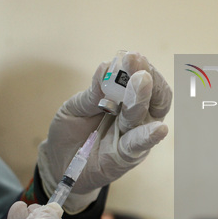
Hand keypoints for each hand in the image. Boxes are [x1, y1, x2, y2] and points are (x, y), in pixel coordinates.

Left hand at [37, 52, 171, 213]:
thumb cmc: (72, 131)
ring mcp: (134, 137)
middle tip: (136, 61)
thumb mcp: (76, 107)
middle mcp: (137, 118)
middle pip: (151, 95)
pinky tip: (158, 129)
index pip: (143, 79)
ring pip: (145, 116)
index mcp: (127, 100)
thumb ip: (93, 93)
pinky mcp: (127, 158)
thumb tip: (105, 68)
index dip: (140, 67)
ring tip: (141, 80)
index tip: (131, 56)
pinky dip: (148, 137)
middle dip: (144, 76)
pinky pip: (139, 146)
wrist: (59, 162)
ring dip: (142, 97)